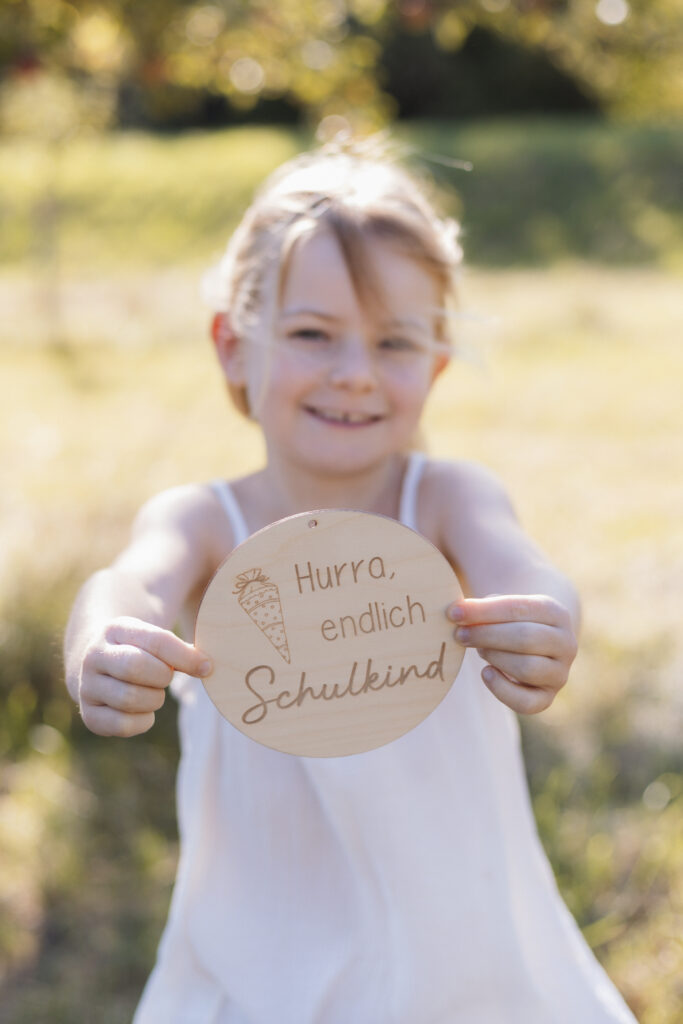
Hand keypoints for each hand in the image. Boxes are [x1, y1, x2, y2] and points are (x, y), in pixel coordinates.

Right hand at [78, 616, 211, 736]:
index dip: (185, 656)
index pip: (156, 640)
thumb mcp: (155, 639)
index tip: (206, 666)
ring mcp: (87, 687)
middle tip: (165, 677)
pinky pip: (123, 725)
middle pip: (136, 667)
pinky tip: (143, 710)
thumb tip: (205, 667)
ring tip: (152, 691)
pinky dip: (143, 721)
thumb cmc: (140, 650)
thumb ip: (181, 649)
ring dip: (153, 699)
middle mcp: (94, 656)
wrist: (99, 664)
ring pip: (130, 699)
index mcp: (115, 629)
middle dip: (161, 677)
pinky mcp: (89, 715)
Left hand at [448, 595, 577, 713]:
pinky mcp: (547, 698)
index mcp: (556, 613)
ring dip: (495, 657)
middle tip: (460, 634)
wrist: (534, 644)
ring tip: (479, 650)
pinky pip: (526, 702)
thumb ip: (485, 607)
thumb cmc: (511, 621)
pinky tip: (486, 673)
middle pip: (525, 638)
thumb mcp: (504, 607)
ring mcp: (559, 673)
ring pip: (527, 667)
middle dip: (486, 635)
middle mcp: (566, 644)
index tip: (454, 612)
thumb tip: (460, 612)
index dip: (484, 611)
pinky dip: (501, 689)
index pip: (519, 608)